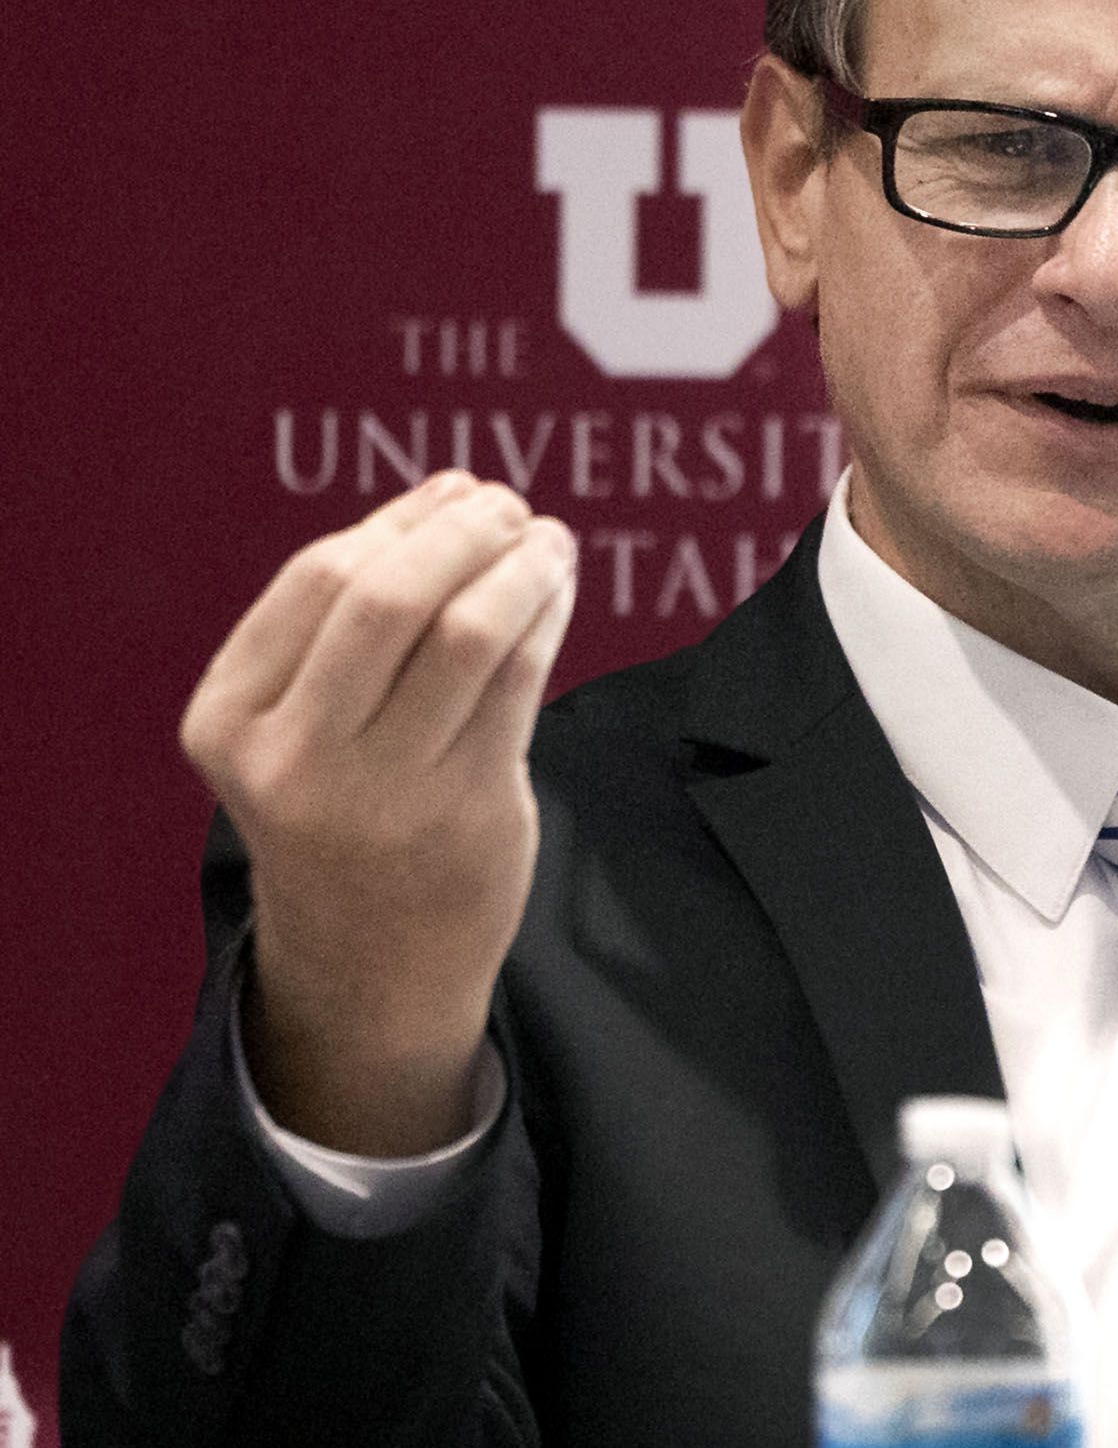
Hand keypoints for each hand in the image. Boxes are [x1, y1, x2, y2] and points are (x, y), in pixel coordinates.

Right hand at [181, 473, 578, 1155]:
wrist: (371, 958)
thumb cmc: (344, 807)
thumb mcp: (300, 727)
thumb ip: (350, 624)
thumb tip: (449, 495)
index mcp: (229, 720)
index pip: (319, 581)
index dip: (400, 522)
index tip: (459, 490)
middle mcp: (295, 756)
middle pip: (387, 597)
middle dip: (461, 534)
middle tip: (513, 508)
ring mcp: (382, 789)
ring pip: (466, 634)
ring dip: (520, 568)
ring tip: (549, 542)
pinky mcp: (466, 808)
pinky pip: (519, 681)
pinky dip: (546, 618)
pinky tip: (558, 592)